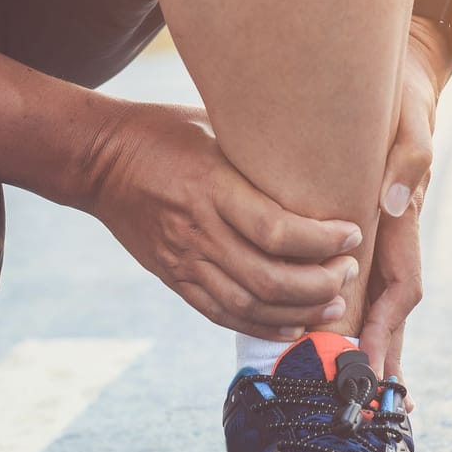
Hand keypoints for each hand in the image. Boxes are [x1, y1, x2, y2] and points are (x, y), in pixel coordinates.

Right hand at [85, 102, 362, 340]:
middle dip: (320, 284)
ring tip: (334, 303)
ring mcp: (184, 260)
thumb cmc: (165, 131)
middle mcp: (198, 231)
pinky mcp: (174, 278)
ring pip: (250, 306)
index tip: (353, 234)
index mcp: (212, 187)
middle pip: (270, 279)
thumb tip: (317, 156)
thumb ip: (258, 152)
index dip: (323, 241)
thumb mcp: (215, 126)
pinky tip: (294, 325)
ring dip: (299, 311)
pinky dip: (262, 326)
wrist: (99, 160)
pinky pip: (222, 314)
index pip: (278, 231)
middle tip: (349, 272)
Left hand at [360, 20, 451, 386]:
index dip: (385, 327)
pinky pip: (356, 279)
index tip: (367, 361)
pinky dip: (350, 316)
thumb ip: (407, 158)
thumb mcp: (410, 120)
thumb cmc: (406, 98)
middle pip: (390, 311)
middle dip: (378, 357)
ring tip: (354, 395)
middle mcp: (394, 238)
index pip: (401, 288)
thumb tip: (393, 203)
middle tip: (363, 405)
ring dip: (365, 348)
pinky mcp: (365, 229)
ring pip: (373, 302)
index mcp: (404, 222)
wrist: (406, 77)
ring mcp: (382, 237)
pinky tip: (334, 342)